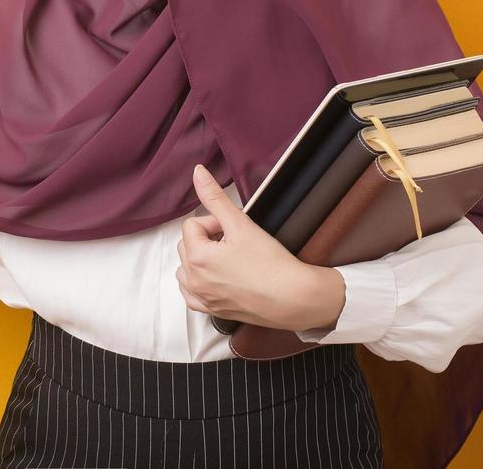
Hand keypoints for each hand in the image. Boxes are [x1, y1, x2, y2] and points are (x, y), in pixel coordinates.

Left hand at [175, 164, 345, 331]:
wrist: (295, 298)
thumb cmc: (271, 263)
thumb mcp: (241, 224)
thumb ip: (215, 197)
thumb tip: (197, 172)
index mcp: (196, 257)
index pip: (192, 225)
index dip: (214, 223)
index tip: (236, 231)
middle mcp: (193, 280)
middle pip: (188, 245)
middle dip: (208, 239)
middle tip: (235, 243)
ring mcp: (202, 298)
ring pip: (187, 268)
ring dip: (201, 260)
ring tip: (229, 259)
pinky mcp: (212, 311)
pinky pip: (191, 294)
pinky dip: (199, 283)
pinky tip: (218, 278)